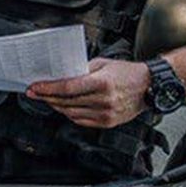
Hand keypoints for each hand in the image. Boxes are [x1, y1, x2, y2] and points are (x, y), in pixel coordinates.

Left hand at [26, 58, 151, 127]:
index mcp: (102, 83)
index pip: (67, 88)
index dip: (48, 88)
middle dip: (47, 97)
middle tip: (35, 93)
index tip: (35, 87)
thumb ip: (82, 70)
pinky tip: (64, 107)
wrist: (150, 86)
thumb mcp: (103, 64)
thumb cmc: (128, 73)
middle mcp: (104, 100)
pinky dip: (69, 114)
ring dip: (56, 106)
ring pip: (71, 113)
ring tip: (48, 99)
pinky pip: (81, 121)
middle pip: (66, 102)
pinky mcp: (108, 123)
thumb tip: (61, 75)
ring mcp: (106, 114)